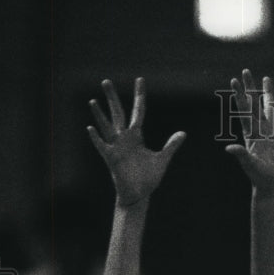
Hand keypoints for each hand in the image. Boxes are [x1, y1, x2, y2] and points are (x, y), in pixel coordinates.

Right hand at [88, 78, 185, 206]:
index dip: (139, 96)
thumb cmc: (148, 178)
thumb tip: (183, 133)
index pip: (137, 111)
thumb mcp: (162, 159)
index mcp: (136, 136)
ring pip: (107, 127)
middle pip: (118, 113)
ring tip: (93, 101)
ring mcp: (116, 147)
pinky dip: (96, 138)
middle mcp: (124, 138)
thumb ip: (171, 145)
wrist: (140, 194)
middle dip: (112, 98)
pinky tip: (90, 128)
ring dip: (100, 115)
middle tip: (106, 81)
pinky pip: (102, 146)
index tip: (140, 80)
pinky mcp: (112, 159)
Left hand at [225, 69, 273, 190]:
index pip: (244, 110)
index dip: (239, 95)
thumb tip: (229, 148)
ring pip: (270, 108)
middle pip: (254, 103)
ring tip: (267, 78)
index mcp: (251, 134)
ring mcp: (271, 133)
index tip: (234, 81)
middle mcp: (260, 130)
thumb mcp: (250, 166)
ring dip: (269, 94)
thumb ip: (241, 155)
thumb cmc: (259, 178)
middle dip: (250, 88)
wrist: (272, 187)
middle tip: (246, 71)